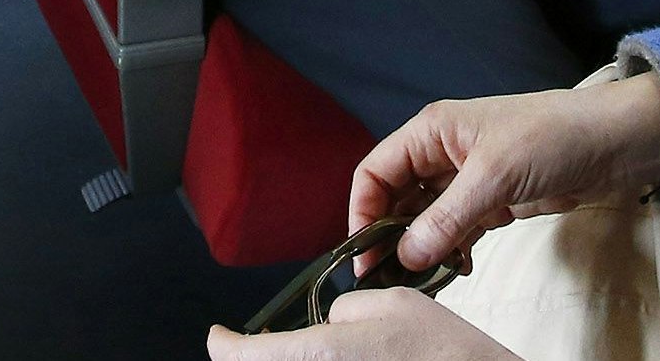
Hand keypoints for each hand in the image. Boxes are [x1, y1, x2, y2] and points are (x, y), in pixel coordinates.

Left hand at [204, 289, 516, 360]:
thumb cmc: (442, 350)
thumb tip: (328, 322)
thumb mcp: (389, 303)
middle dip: (263, 356)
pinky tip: (344, 358)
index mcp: (319, 353)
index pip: (244, 356)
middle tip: (263, 343)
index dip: (223, 345)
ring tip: (323, 348)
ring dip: (299, 360)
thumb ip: (343, 308)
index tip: (217, 336)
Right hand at [349, 71, 659, 275]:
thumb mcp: (494, 177)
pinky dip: (452, 250)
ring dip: (423, 248)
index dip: (363, 212)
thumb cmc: (552, 139)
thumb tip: (406, 256)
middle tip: (389, 278)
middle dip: (390, 236)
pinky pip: (457, 230)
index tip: (364, 254)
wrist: (617, 143)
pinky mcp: (494, 201)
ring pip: (427, 219)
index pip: (376, 171)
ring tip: (425, 279)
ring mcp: (469, 179)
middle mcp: (443, 153)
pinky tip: (458, 268)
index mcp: (432, 131)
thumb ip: (446, 218)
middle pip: (397, 198)